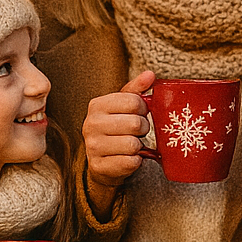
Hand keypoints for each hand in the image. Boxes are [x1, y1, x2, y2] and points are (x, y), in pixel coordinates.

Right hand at [82, 70, 155, 211]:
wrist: (103, 162)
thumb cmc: (117, 129)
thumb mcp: (124, 106)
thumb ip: (137, 90)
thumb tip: (150, 74)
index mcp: (97, 105)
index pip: (134, 102)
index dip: (144, 109)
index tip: (141, 114)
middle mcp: (91, 124)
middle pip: (135, 123)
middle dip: (143, 129)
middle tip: (138, 132)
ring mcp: (92, 147)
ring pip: (133, 144)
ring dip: (139, 146)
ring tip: (132, 144)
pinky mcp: (99, 166)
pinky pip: (130, 162)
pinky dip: (136, 161)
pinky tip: (129, 158)